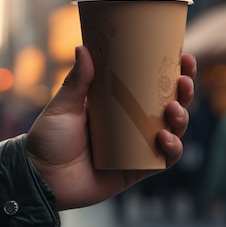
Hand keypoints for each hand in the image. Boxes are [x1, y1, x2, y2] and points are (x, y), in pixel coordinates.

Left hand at [25, 45, 195, 210]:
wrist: (40, 179)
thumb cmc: (49, 140)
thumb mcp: (63, 106)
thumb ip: (76, 80)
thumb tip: (83, 47)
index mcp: (119, 104)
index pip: (152, 84)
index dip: (172, 72)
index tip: (183, 57)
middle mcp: (133, 124)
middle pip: (170, 105)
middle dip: (184, 92)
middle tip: (185, 80)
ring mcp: (137, 147)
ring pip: (173, 131)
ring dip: (181, 118)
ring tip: (174, 109)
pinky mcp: (137, 170)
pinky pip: (163, 160)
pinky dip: (171, 149)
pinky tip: (164, 138)